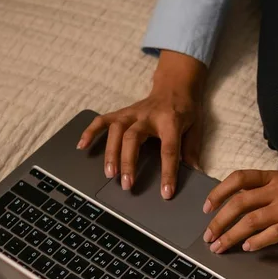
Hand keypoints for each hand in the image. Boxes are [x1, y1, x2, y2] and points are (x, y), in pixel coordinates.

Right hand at [77, 51, 205, 198]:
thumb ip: (192, 150)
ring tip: (109, 174)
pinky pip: (103, 121)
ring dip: (110, 153)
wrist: (175, 86)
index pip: (168, 149)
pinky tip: (81, 146)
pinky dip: (91, 132)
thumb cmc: (186, 109)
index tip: (166, 192)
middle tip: (126, 184)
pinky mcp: (122, 113)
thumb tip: (195, 174)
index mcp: (171, 121)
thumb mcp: (196, 128)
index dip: (168, 172)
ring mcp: (132, 113)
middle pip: (133, 138)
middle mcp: (148, 116)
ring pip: (116, 130)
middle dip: (128, 162)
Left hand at [202, 170, 277, 252]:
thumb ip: (262, 196)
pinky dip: (256, 241)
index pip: (239, 178)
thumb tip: (228, 210)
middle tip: (209, 236)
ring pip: (251, 220)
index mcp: (274, 178)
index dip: (219, 193)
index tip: (206, 208)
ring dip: (231, 236)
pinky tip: (247, 248)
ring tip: (221, 247)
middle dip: (219, 221)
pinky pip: (272, 233)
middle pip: (240, 202)